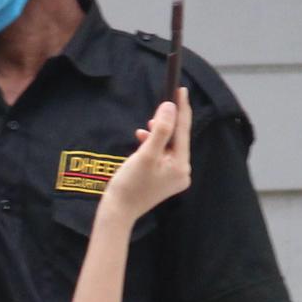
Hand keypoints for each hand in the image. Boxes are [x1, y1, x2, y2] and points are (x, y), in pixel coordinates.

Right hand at [106, 87, 191, 219]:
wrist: (118, 212)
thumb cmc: (129, 185)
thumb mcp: (145, 154)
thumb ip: (160, 130)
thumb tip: (170, 107)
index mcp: (181, 166)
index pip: (183, 131)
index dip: (182, 109)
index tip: (181, 90)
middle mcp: (182, 172)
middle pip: (177, 139)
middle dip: (167, 123)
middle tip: (159, 107)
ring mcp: (174, 178)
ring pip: (169, 147)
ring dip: (158, 135)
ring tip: (144, 128)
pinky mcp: (164, 180)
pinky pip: (162, 156)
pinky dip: (153, 147)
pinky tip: (142, 142)